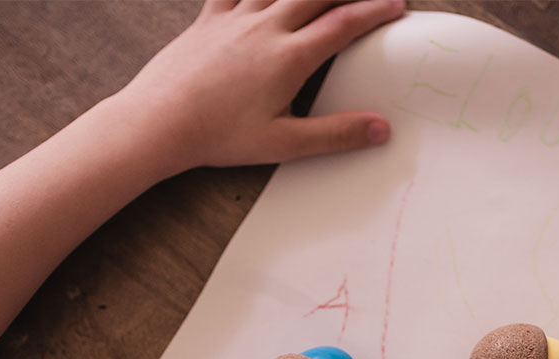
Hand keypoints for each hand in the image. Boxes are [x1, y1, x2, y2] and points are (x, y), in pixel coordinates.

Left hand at [116, 0, 404, 174]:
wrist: (161, 120)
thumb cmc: (220, 135)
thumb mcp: (284, 144)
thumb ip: (336, 134)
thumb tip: (379, 128)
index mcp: (289, 58)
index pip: (342, 25)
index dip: (373, 11)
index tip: (396, 6)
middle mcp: (266, 27)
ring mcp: (236, 17)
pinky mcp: (211, 18)